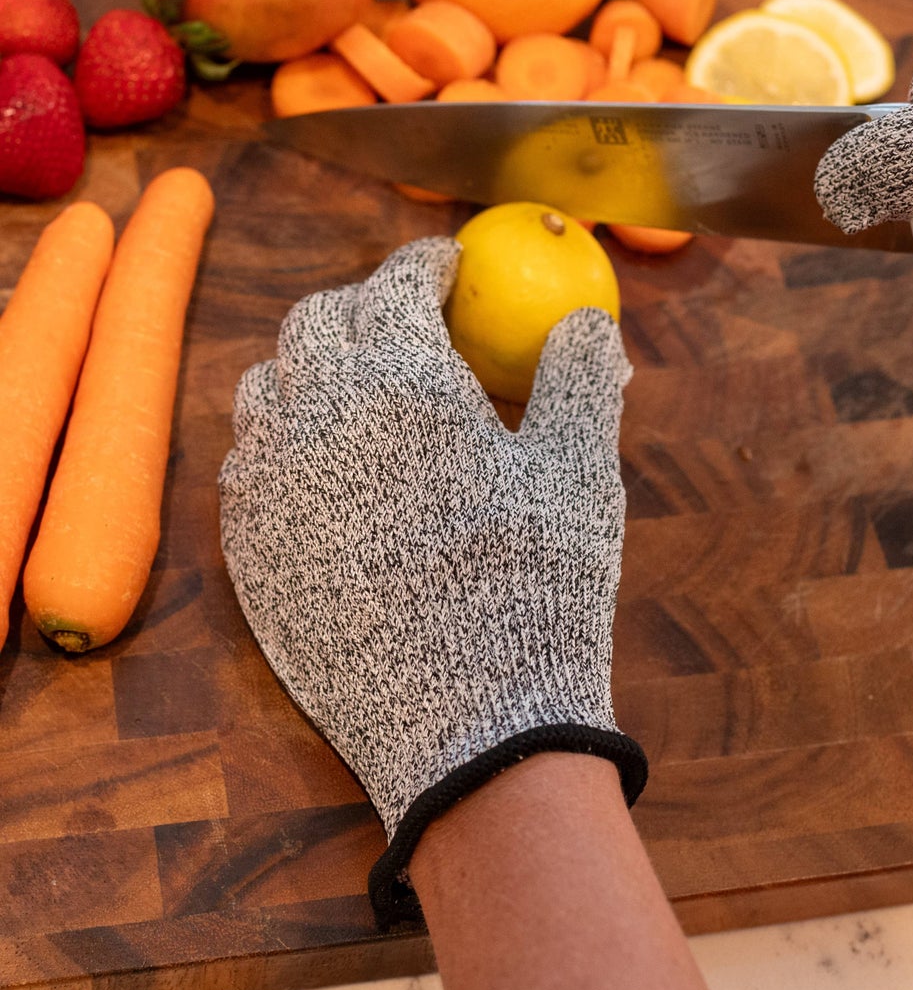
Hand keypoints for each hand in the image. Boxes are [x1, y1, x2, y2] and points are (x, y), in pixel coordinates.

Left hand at [218, 237, 645, 925]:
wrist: (471, 726)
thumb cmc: (537, 585)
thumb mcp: (580, 470)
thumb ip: (578, 378)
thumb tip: (588, 318)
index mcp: (400, 381)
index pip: (396, 285)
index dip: (425, 264)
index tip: (448, 265)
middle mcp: (317, 417)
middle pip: (318, 322)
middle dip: (364, 304)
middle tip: (408, 318)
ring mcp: (270, 486)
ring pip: (267, 385)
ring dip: (313, 365)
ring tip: (361, 384)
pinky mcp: (249, 550)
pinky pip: (247, 462)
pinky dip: (283, 437)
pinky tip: (325, 463)